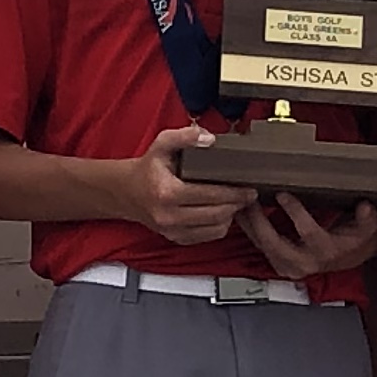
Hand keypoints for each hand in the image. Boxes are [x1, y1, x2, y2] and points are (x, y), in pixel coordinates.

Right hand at [115, 121, 253, 242]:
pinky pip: (208, 236)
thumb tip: (209, 138)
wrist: (128, 192)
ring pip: (215, 229)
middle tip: (249, 195)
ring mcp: (173, 230)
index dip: (233, 193)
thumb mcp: (161, 145)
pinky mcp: (177, 239)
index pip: (209, 195)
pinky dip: (220, 226)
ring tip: (237, 202)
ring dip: (231, 216)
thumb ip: (184, 137)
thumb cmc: (148, 168)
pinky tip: (223, 212)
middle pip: (216, 214)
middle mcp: (169, 216)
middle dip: (237, 204)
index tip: (249, 188)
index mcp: (167, 192)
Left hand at [246, 193, 376, 277]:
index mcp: (326, 252)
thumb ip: (367, 217)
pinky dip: (249, 229)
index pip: (307, 233)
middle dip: (260, 221)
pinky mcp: (278, 263)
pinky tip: (243, 212)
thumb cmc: (354, 236)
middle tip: (251, 198)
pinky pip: (259, 246)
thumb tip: (365, 208)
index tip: (282, 194)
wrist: (348, 255)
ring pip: (262, 246)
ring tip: (241, 202)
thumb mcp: (366, 227)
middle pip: (274, 243)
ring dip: (249, 224)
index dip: (294, 213)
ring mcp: (289, 265)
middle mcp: (305, 262)